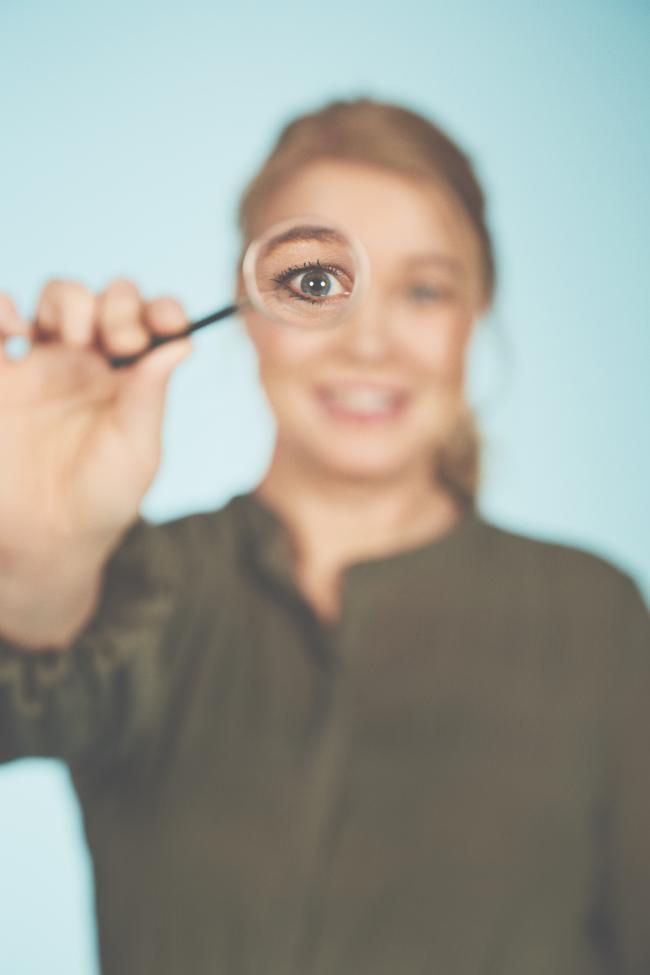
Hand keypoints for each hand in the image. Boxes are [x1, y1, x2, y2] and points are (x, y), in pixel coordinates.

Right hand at [0, 277, 191, 563]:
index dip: (163, 310)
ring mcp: (45, 362)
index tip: (168, 322)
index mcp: (133, 376)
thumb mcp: (136, 451)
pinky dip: (2, 309)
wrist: (42, 539)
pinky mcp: (0, 374)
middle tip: (121, 343)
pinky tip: (15, 332)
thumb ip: (150, 396)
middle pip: (108, 300)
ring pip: (59, 297)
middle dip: (119, 307)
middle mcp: (92, 361)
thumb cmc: (99, 499)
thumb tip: (180, 343)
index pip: (153, 322)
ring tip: (76, 338)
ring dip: (71, 300)